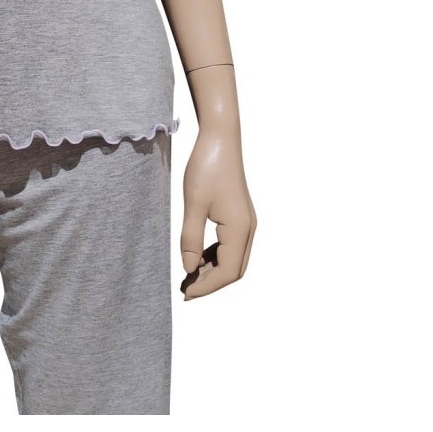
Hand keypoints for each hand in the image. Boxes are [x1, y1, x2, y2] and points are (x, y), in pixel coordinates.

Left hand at [179, 123, 255, 299]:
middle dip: (210, 283)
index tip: (184, 292)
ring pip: (232, 259)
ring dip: (212, 270)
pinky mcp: (239, 215)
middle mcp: (248, 229)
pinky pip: (230, 245)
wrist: (220, 139)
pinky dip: (214, 256)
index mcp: (239, 229)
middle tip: (184, 288)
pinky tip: (196, 257)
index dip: (206, 287)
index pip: (227, 272)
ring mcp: (245, 222)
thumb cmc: (206, 167)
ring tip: (187, 276)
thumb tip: (189, 270)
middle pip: (233, 270)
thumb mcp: (193, 205)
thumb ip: (191, 240)